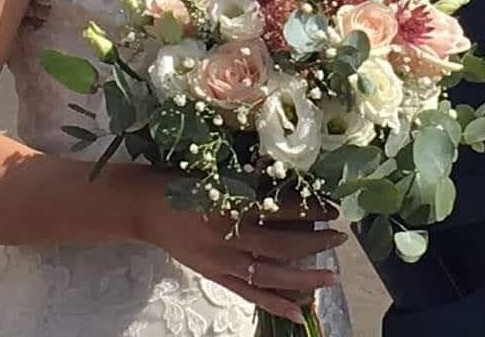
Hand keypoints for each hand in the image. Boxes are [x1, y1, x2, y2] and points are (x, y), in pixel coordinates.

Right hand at [135, 179, 346, 324]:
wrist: (144, 207)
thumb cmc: (182, 178)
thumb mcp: (217, 170)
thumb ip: (250, 177)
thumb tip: (291, 175)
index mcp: (230, 204)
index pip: (281, 210)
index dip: (311, 210)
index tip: (334, 208)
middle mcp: (228, 237)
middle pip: (281, 246)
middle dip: (315, 244)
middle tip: (341, 239)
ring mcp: (221, 261)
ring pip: (270, 275)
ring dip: (304, 278)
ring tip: (332, 278)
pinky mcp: (214, 276)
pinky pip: (249, 294)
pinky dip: (275, 304)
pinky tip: (298, 313)